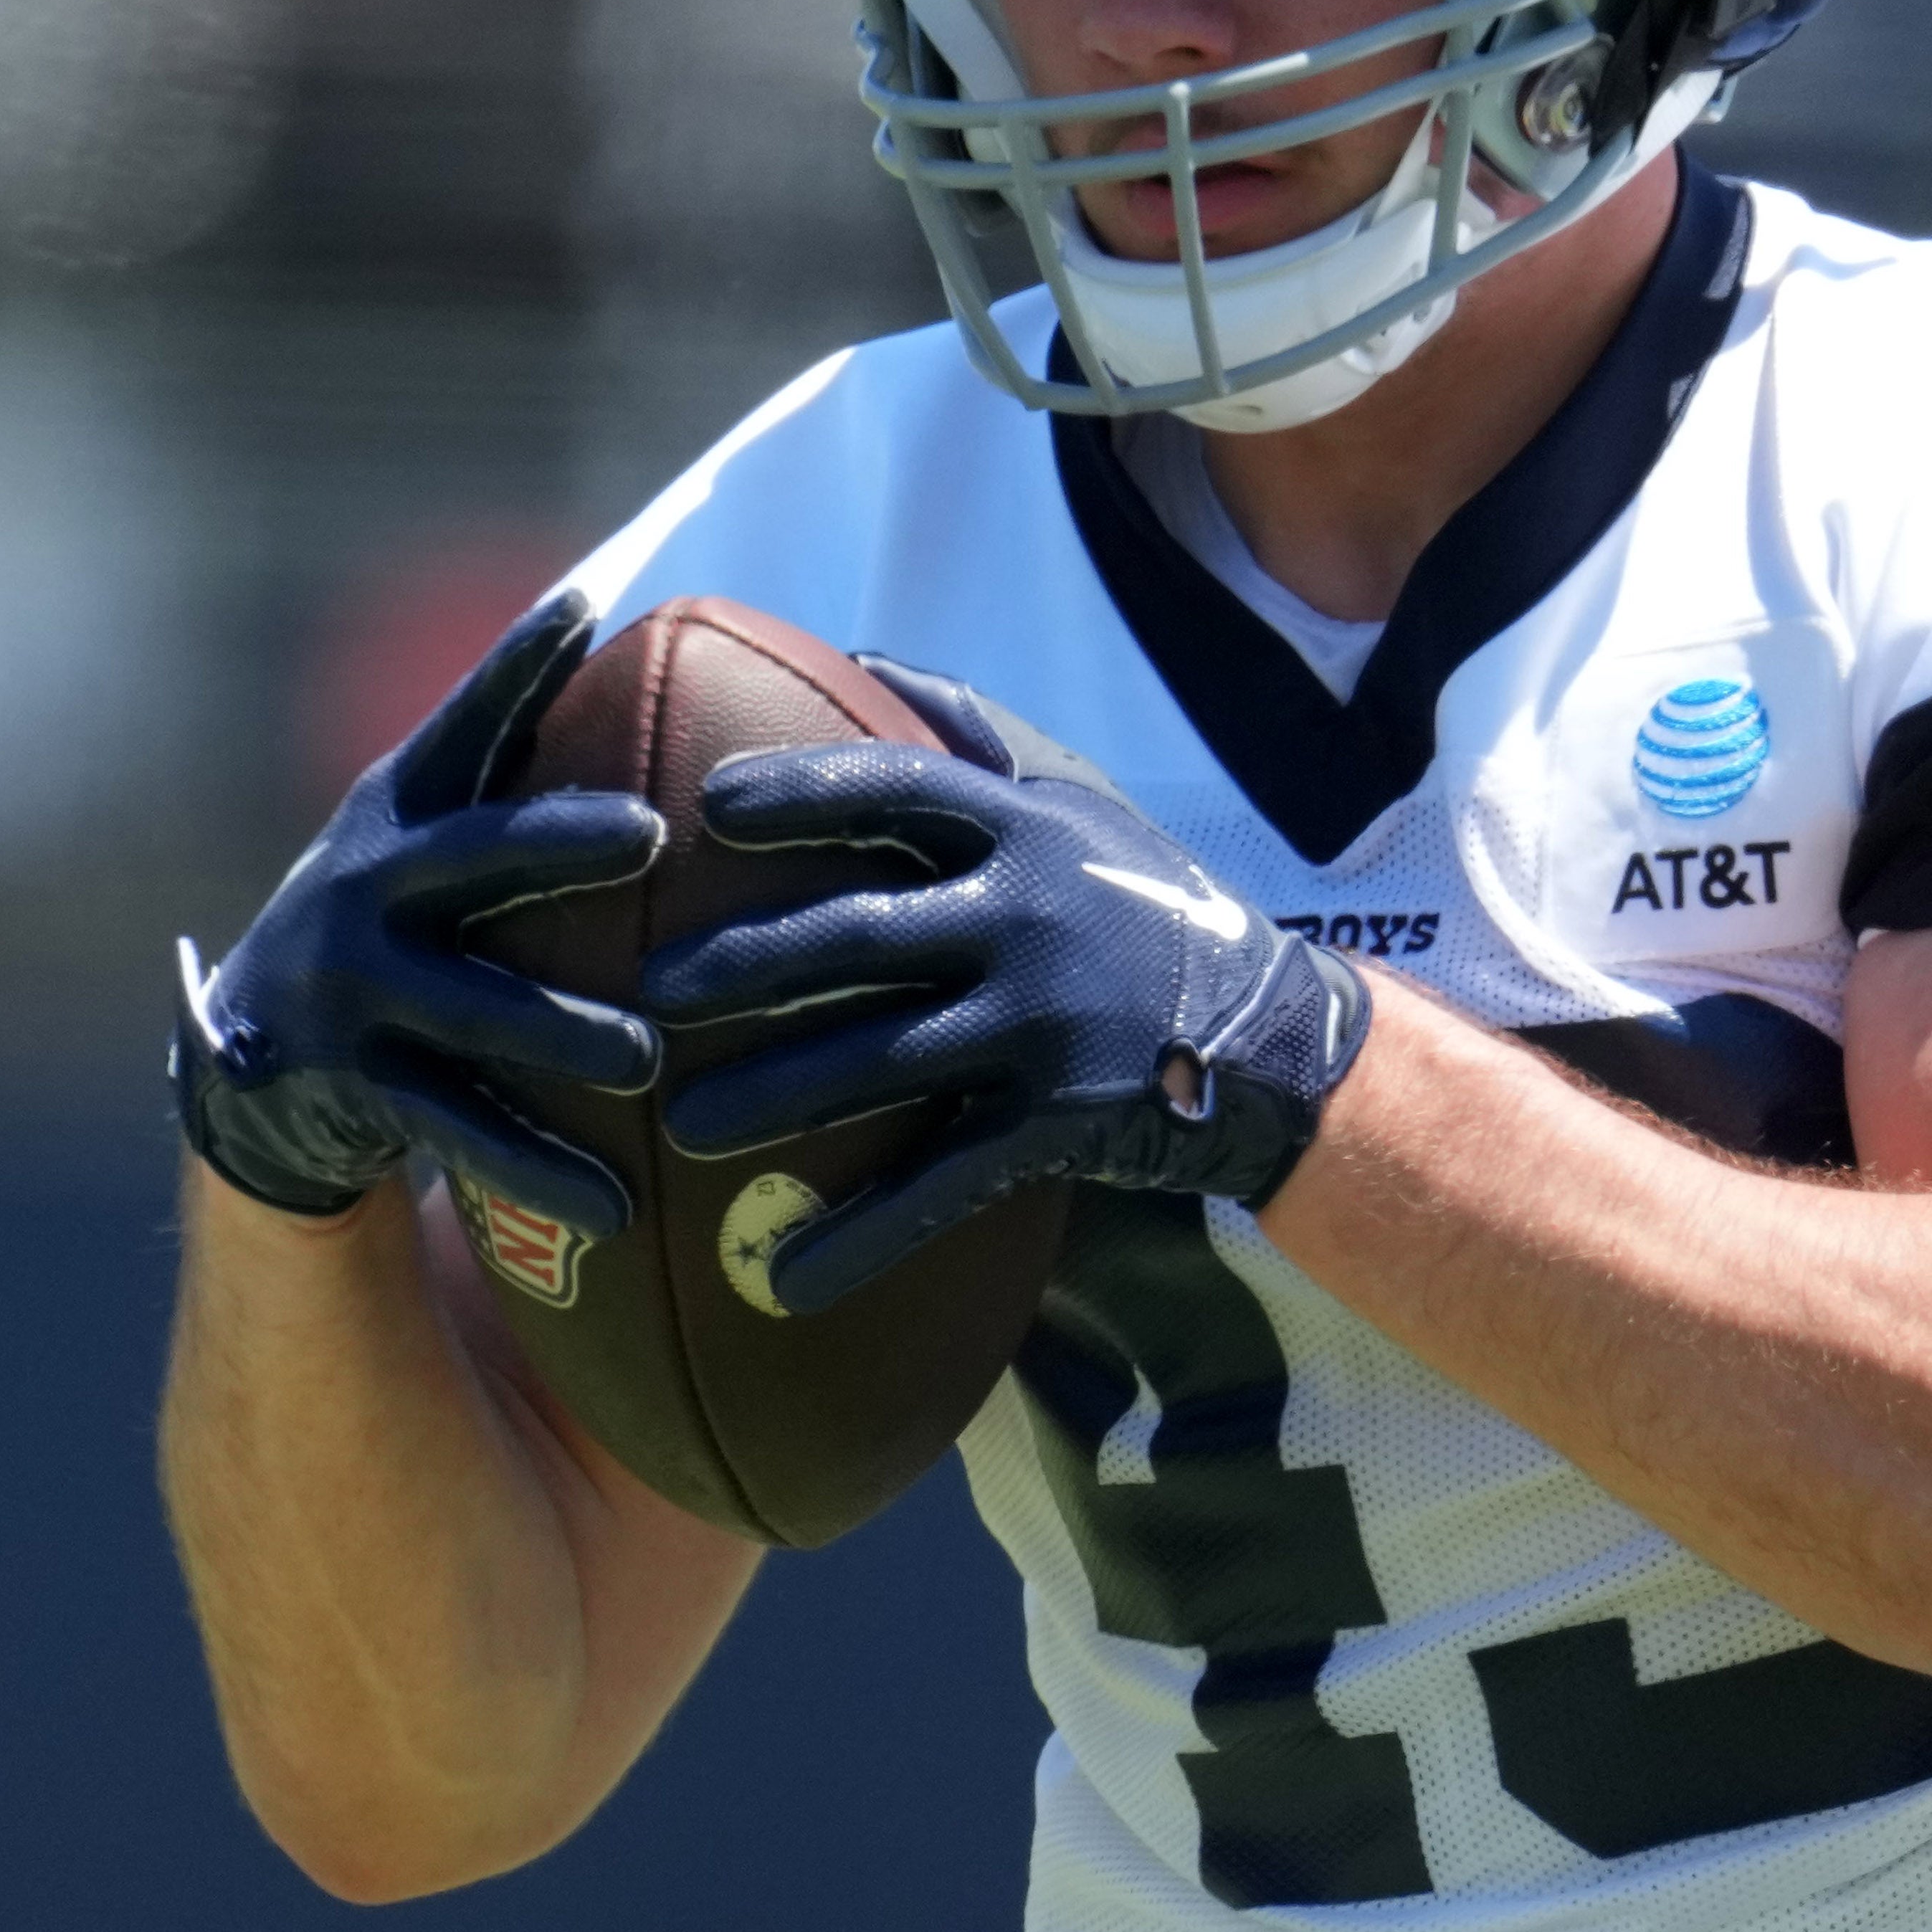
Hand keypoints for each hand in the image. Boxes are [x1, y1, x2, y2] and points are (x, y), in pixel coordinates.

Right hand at [172, 592, 662, 1226]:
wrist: (255, 1061)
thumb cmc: (395, 928)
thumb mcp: (429, 844)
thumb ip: (517, 778)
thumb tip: (652, 665)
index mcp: (402, 809)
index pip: (469, 721)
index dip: (521, 661)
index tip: (587, 601)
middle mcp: (367, 883)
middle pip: (474, 853)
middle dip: (557, 841)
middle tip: (649, 833)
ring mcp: (353, 986)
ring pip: (473, 1009)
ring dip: (561, 1031)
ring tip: (646, 1059)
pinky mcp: (353, 1082)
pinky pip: (461, 1129)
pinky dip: (541, 1168)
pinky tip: (619, 1205)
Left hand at [638, 657, 1372, 1310]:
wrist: (1278, 1042)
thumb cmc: (1146, 903)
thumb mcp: (1080, 802)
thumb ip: (973, 735)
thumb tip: (858, 654)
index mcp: (1023, 830)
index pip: (895, 788)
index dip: (800, 793)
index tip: (708, 807)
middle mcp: (1029, 917)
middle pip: (859, 933)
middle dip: (746, 963)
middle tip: (653, 993)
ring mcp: (1043, 1025)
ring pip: (879, 1062)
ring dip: (772, 1098)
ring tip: (678, 1129)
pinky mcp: (1059, 1123)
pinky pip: (938, 1185)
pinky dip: (859, 1236)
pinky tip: (782, 1277)